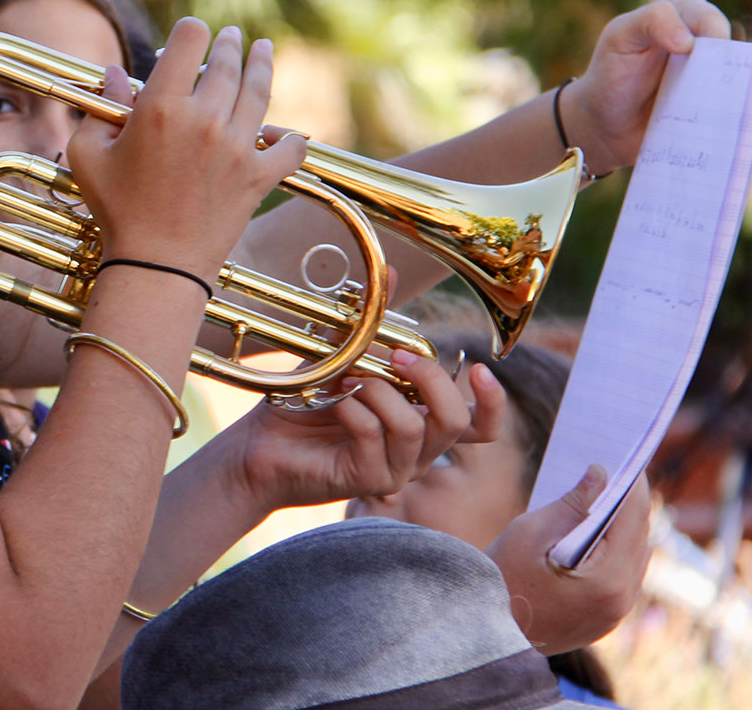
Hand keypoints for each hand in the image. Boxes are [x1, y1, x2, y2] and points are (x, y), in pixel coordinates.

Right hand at [67, 18, 305, 280]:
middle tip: (231, 36)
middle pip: (226, 61)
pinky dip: (292, 138)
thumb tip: (113, 73)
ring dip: (263, 65)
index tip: (192, 35)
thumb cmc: (115, 211)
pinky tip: (288, 131)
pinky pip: (290, 148)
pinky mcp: (258, 177)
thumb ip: (101, 107)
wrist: (155, 265)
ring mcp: (236, 147)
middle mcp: (204, 118)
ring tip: (264, 50)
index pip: (189, 39)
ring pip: (259, 90)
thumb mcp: (89, 155)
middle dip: (229, 43)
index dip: (191, 31)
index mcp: (161, 106)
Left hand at [215, 351, 506, 512]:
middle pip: (457, 419)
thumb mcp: (339, 355)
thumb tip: (391, 272)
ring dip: (379, 392)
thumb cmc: (302, 404)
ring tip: (346, 381)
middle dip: (430, 378)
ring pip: (414, 427)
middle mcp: (417, 451)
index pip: (480, 426)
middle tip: (394, 357)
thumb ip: (370, 323)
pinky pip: (374, 436)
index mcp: (420, 423)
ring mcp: (395, 468)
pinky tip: (332, 401)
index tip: (480, 367)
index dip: (493, 402)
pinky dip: (353, 409)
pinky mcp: (368, 479)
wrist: (259, 447)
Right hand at [486, 464, 651, 653]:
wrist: (482, 633)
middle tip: (617, 471)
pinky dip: (616, 550)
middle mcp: (621, 600)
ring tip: (608, 497)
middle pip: (640, 537)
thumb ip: (572, 503)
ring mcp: (615, 614)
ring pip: (635, 557)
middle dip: (630, 503)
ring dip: (625, 527)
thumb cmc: (500, 579)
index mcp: (608, 579)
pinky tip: (598, 531)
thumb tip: (600, 474)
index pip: (633, 518)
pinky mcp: (605, 620)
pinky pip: (623, 576)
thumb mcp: (530, 532)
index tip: (629, 456)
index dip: (632, 483)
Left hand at [563, 0, 731, 172]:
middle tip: (714, 85)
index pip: (707, 17)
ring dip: (736, 95)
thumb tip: (689, 41)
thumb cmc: (610, 73)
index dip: (708, 29)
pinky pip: (735, 112)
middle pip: (733, 49)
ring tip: (718, 111)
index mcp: (683, 21)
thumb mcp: (619, 37)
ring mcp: (713, 81)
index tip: (687, 49)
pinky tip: (724, 130)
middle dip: (729, 65)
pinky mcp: (714, 111)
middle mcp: (705, 49)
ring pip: (742, 82)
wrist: (604, 124)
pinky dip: (735, 119)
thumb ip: (651, 21)